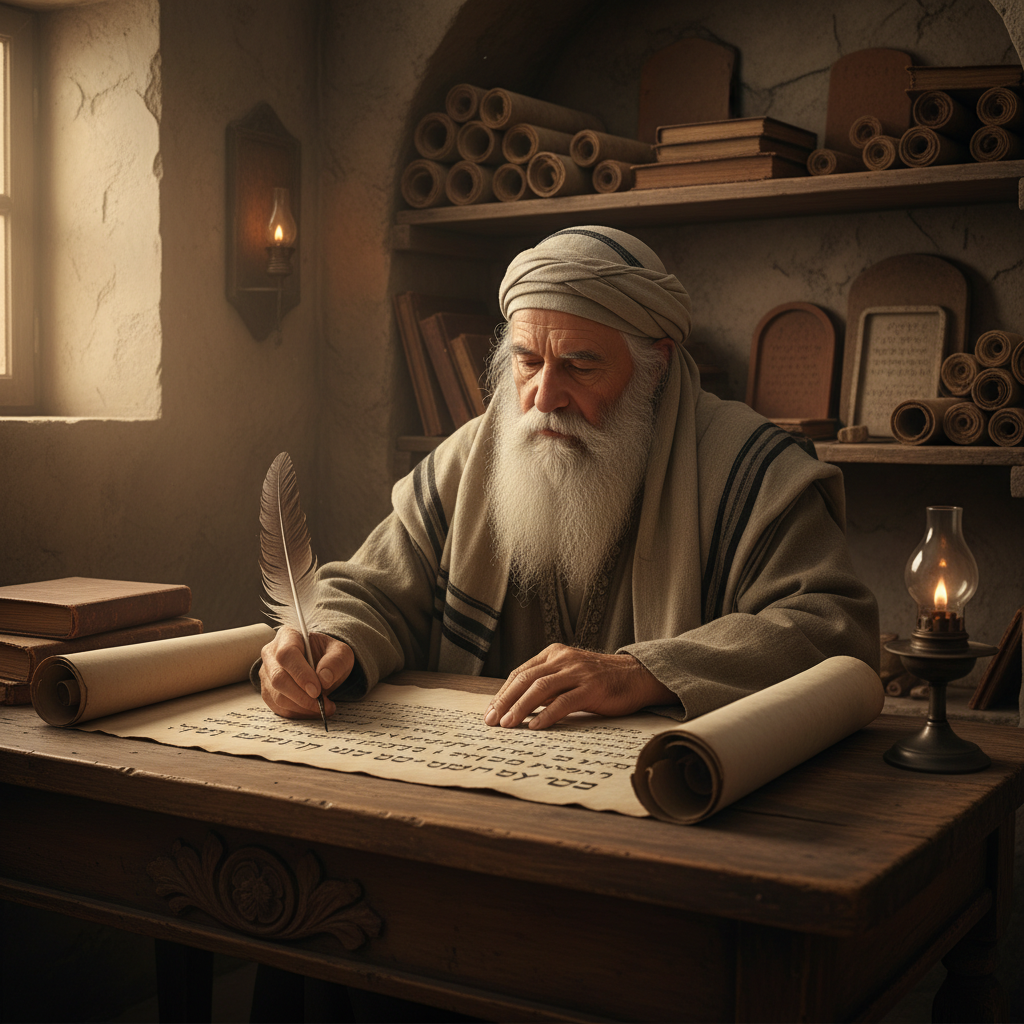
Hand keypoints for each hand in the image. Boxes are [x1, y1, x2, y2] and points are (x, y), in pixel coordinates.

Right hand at [259, 627, 353, 719]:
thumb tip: (324, 679)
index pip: (286, 654)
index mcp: (288, 636)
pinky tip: (313, 710)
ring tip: (324, 707)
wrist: (322, 665)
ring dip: (302, 707)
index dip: (300, 674)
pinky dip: (298, 713)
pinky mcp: (268, 692)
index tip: (317, 690)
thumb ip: (336, 661)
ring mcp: (267, 674)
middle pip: (278, 678)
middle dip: (302, 696)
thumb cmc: (329, 656)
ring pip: (278, 696)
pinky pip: (279, 708)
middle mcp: (271, 654)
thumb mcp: (341, 653)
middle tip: (323, 703)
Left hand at [483, 644, 678, 729]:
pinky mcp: (592, 688)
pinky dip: (547, 715)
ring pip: (540, 688)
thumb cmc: (600, 680)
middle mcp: (563, 659)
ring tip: (508, 724)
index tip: (491, 711)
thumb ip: (547, 685)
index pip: (520, 672)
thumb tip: (518, 706)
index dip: (503, 693)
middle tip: (492, 720)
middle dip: (505, 701)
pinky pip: (564, 702)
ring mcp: (578, 672)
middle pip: (525, 679)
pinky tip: (536, 726)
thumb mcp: (569, 675)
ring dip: (520, 708)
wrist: (636, 676)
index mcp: (554, 654)